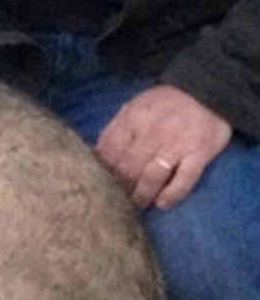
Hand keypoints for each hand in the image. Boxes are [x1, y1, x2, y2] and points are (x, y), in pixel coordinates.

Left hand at [95, 84, 230, 209]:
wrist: (205, 91)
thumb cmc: (163, 104)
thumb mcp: (132, 108)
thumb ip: (114, 130)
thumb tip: (94, 155)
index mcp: (132, 120)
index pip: (110, 152)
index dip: (103, 173)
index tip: (99, 188)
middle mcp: (152, 133)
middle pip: (129, 168)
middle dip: (120, 189)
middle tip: (115, 205)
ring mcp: (176, 144)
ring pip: (152, 176)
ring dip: (142, 195)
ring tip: (135, 208)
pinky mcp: (199, 153)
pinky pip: (185, 178)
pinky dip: (173, 193)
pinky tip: (162, 204)